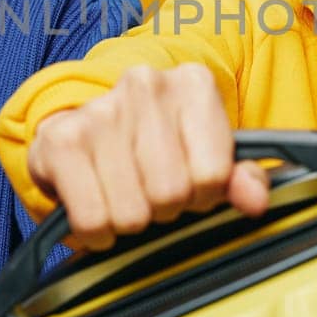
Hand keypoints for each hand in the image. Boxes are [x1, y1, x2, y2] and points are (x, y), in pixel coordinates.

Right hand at [25, 63, 270, 250]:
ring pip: (132, 212)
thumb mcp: (204, 154)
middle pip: (171, 194)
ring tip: (123, 197)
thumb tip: (255, 200)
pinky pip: (92, 219)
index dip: (202, 196)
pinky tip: (98, 208)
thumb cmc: (152, 145)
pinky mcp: (62, 139)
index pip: (214, 174)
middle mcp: (146, 86)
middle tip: (150, 193)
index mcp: (194, 84)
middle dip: (163, 210)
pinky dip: (95, 231)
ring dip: (128, 222)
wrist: (81, 125)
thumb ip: (239, 178)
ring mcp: (101, 110)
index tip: (187, 184)